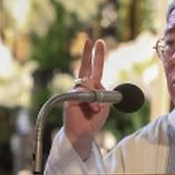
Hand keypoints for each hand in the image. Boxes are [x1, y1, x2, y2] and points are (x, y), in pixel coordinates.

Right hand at [64, 37, 108, 159]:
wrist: (83, 134)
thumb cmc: (94, 120)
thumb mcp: (105, 106)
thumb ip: (101, 94)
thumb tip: (91, 87)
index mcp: (94, 87)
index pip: (96, 68)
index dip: (97, 55)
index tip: (98, 42)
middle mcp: (83, 87)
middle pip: (86, 67)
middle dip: (88, 53)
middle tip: (91, 40)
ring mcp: (76, 92)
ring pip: (88, 84)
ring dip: (95, 98)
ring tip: (97, 110)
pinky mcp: (69, 99)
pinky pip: (82, 94)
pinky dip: (91, 102)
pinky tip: (93, 110)